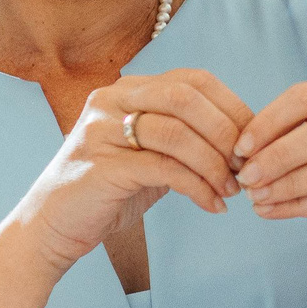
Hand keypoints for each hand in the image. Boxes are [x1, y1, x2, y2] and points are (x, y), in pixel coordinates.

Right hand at [16, 69, 248, 273]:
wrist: (52, 227)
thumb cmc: (110, 189)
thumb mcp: (151, 151)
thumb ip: (185, 134)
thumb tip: (244, 136)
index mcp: (128, 89)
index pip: (193, 80)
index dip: (232, 107)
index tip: (255, 140)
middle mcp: (111, 101)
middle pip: (187, 98)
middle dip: (227, 132)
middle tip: (248, 166)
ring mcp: (102, 132)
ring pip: (177, 133)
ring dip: (215, 164)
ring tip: (232, 190)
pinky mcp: (101, 168)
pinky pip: (164, 169)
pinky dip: (197, 187)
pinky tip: (212, 205)